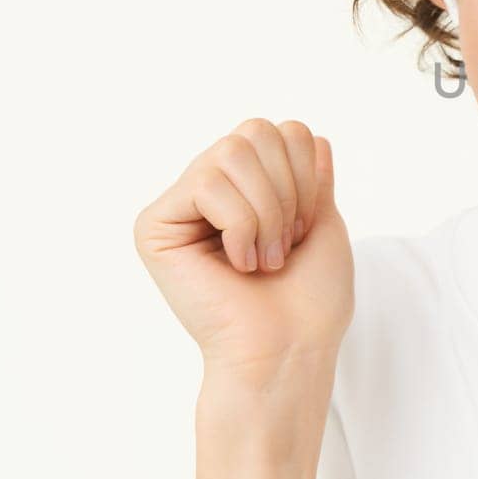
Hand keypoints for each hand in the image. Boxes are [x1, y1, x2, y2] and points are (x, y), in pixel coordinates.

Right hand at [134, 118, 353, 379]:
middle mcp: (210, 191)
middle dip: (288, 189)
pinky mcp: (155, 227)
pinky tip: (237, 264)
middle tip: (284, 243)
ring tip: (263, 258)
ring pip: (232, 151)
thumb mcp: (323, 219)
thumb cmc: (310, 299)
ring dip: (267, 211)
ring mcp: (180, 207)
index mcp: (249, 188)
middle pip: (255, 131)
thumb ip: (308, 172)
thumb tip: (304, 131)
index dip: (307, 174)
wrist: (289, 348)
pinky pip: (207, 184)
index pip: (283, 131)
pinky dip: (240, 225)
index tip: (304, 228)